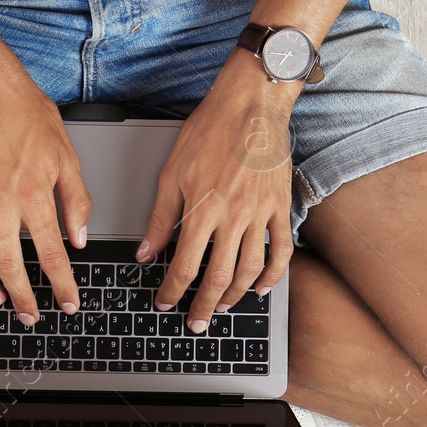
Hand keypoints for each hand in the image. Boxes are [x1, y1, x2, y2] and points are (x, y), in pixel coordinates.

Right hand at [0, 83, 90, 323]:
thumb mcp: (67, 157)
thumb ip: (76, 201)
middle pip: (10, 266)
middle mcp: (1, 203)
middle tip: (32, 316)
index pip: (52, 255)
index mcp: (34, 196)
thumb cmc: (27, 116)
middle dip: (24, 298)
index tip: (69, 303)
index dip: (62, 285)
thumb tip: (79, 237)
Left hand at [138, 50, 295, 332]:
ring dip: (235, 295)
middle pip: (218, 276)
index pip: (184, 265)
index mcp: (202, 209)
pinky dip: (273, 275)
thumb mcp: (171, 173)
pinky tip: (263, 288)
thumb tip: (145, 252)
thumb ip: (160, 218)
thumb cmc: (210, 130)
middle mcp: (233, 216)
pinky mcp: (280, 207)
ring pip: (250, 269)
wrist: (251, 104)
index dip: (173, 291)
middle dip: (203, 305)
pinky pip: (280, 250)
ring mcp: (260, 214)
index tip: (166, 302)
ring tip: (222, 306)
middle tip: (195, 321)